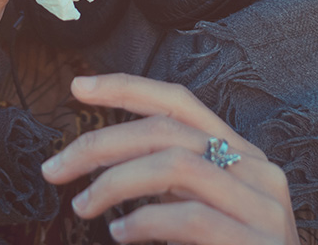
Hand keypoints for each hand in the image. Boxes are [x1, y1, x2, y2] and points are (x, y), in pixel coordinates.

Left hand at [41, 73, 297, 244]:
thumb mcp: (202, 211)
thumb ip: (171, 184)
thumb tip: (111, 164)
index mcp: (242, 156)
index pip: (181, 103)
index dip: (128, 88)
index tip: (78, 87)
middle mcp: (258, 172)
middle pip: (167, 131)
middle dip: (100, 143)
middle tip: (54, 168)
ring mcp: (263, 208)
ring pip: (176, 166)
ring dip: (115, 183)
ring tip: (83, 205)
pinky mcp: (258, 243)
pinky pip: (191, 219)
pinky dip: (144, 223)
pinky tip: (119, 233)